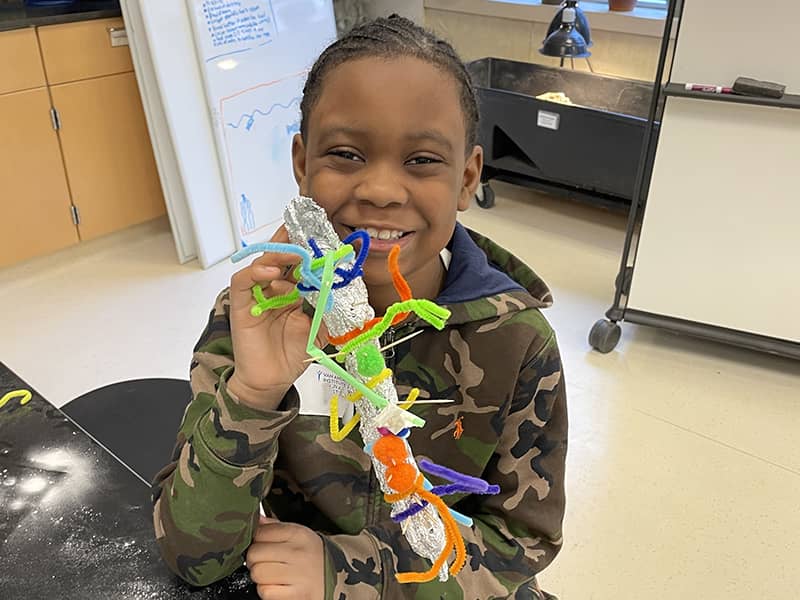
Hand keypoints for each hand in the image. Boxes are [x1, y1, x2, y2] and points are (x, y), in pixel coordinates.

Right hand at [228, 226, 327, 410]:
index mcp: (294, 291)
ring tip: (296, 253)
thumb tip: (341, 289)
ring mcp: (257, 294)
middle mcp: (275, 288)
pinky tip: (270, 273)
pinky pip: (243, 281)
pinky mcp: (241, 304)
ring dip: (279, 254)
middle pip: (281, 256)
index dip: (309, 248)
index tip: (324, 234)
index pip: (300, 263)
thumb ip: (328, 309)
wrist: (271, 379)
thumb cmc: (292, 354)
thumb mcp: (320, 330)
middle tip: (308, 233)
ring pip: (262, 263)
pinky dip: (256, 273)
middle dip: (294, 242)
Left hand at [246, 517, 324, 599]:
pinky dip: (267, 591)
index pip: (260, 532)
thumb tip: (253, 519)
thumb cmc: (313, 556)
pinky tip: (277, 586)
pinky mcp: (297, 595)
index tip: (262, 545)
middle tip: (264, 562)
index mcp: (298, 534)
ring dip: (260, 577)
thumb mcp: (299, 536)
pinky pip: (265, 592)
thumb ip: (275, 527)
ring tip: (271, 575)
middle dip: (254, 560)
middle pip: (255, 553)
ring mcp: (298, 575)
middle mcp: (298, 552)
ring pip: (257, 573)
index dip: (255, 540)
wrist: (338, 579)